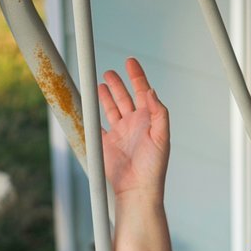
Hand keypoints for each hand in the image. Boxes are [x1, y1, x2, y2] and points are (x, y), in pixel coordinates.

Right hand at [98, 57, 169, 198]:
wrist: (137, 189)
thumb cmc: (153, 166)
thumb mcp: (162, 137)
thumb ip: (159, 113)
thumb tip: (151, 90)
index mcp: (148, 120)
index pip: (143, 92)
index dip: (137, 76)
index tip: (130, 61)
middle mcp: (134, 124)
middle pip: (125, 97)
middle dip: (118, 83)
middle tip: (110, 71)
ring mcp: (119, 133)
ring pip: (111, 108)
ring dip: (106, 95)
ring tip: (101, 83)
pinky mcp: (106, 143)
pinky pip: (97, 125)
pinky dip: (92, 115)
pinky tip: (89, 105)